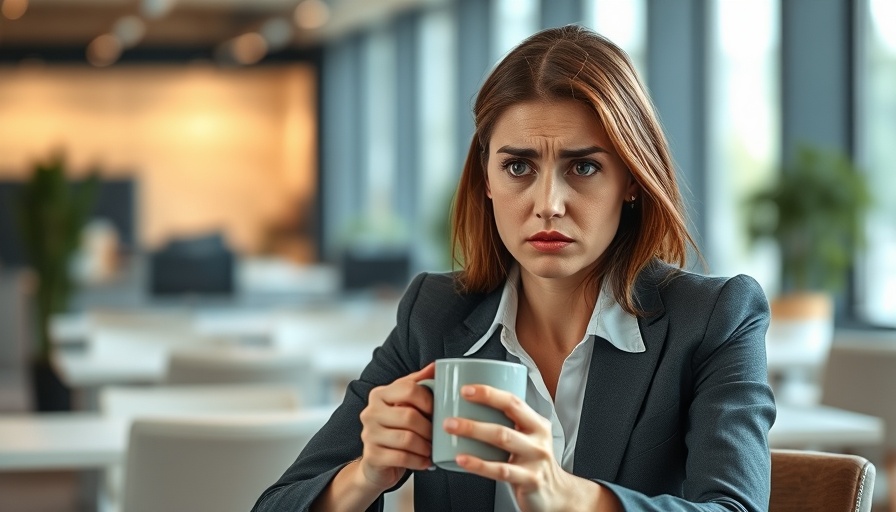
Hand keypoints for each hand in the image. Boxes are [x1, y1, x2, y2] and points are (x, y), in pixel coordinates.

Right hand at [356, 363, 434, 491]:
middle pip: (409, 416)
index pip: (409, 389)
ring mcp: (369, 434)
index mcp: (379, 394)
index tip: (437, 411)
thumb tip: (436, 365)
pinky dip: (419, 461)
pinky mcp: (372, 456)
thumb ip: (418, 383)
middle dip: (429, 428)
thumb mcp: (404, 403)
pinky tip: (426, 461)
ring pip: (406, 439)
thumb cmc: (394, 428)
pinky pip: (402, 458)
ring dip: (426, 446)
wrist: (376, 462)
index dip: (428, 400)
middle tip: (439, 435)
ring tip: (433, 449)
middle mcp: (370, 412)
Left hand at [443, 385, 603, 511]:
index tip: (465, 390)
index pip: (513, 402)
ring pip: (502, 440)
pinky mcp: (530, 479)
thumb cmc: (533, 463)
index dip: (489, 394)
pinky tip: (462, 459)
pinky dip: (479, 464)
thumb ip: (508, 424)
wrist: (556, 494)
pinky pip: (501, 470)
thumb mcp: (528, 438)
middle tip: (449, 419)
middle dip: (474, 418)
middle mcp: (538, 439)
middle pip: (505, 422)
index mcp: (536, 424)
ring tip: (451, 431)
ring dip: (473, 432)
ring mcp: (535, 459)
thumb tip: (471, 409)